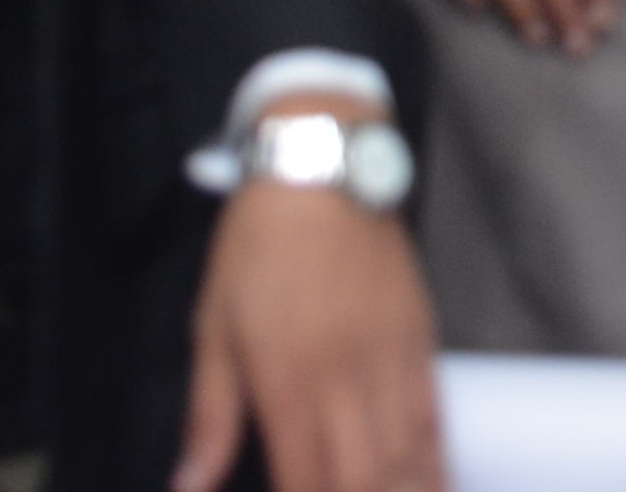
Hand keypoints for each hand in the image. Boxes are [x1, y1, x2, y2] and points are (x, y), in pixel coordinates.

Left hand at [172, 99, 444, 491]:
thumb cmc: (255, 248)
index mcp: (287, 384)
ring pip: (410, 461)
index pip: (306, 484)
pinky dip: (437, 467)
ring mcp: (390, 364)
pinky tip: (438, 489)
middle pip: (367, 484)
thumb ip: (210, 415)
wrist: (321, 167)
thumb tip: (188, 485)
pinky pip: (434, 421)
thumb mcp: (211, 327)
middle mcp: (346, 382)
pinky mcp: (420, 343)